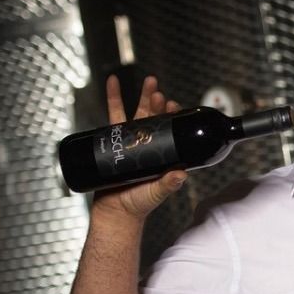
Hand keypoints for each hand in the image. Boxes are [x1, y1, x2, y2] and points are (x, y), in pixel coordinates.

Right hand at [92, 75, 187, 220]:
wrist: (114, 213)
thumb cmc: (138, 205)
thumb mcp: (156, 193)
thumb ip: (168, 184)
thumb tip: (181, 174)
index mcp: (161, 154)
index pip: (169, 130)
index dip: (172, 116)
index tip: (174, 105)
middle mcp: (146, 145)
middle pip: (153, 117)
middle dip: (156, 101)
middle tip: (158, 90)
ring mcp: (129, 142)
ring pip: (134, 113)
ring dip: (140, 96)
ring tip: (148, 81)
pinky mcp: (112, 142)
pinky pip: (112, 117)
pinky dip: (113, 97)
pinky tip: (113, 82)